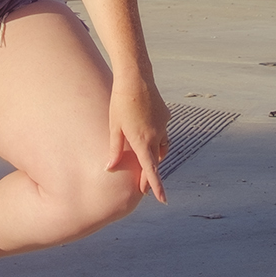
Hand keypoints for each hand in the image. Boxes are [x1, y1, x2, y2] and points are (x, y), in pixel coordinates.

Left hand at [107, 73, 171, 203]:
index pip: (151, 169)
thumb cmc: (119, 102)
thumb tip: (109, 168)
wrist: (136, 77)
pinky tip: (145, 128)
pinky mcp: (166, 116)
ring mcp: (163, 125)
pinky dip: (156, 136)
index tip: (163, 199)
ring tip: (143, 155)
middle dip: (150, 173)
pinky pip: (163, 132)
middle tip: (142, 187)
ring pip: (162, 147)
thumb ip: (115, 149)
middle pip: (156, 160)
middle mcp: (156, 135)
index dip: (156, 186)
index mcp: (142, 141)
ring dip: (154, 154)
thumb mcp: (114, 127)